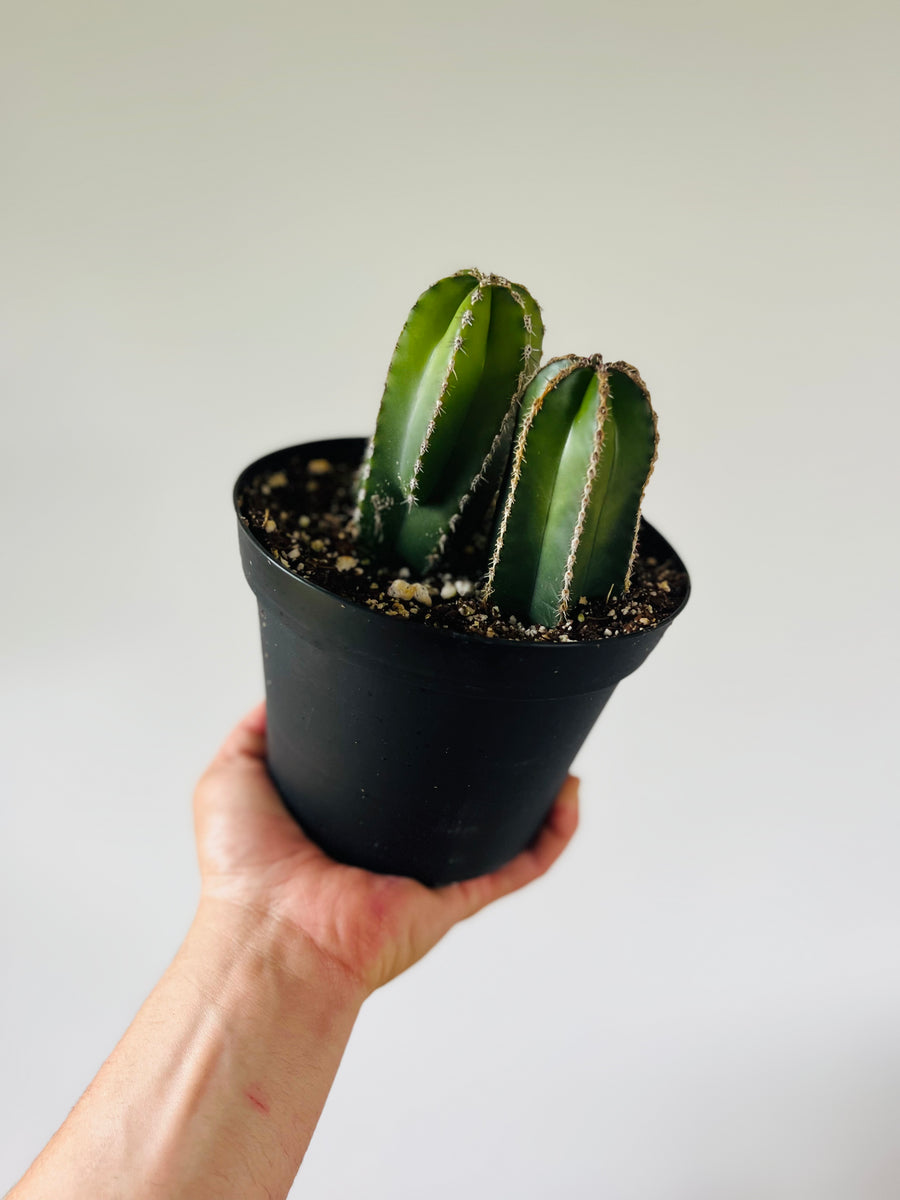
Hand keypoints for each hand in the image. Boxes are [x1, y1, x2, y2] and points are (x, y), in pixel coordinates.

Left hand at [194, 701, 578, 994]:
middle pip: (457, 800)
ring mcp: (430, 872)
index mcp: (352, 821)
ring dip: (534, 794)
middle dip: (489, 764)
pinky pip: (518, 866)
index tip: (449, 697)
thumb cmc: (244, 871)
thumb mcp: (233, 776)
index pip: (401, 775)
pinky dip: (552, 836)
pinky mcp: (455, 897)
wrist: (270, 933)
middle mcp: (396, 847)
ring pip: (499, 830)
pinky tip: (568, 794)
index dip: (427, 738)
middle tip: (511, 717)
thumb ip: (255, 731)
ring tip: (555, 748)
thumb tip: (280, 690)